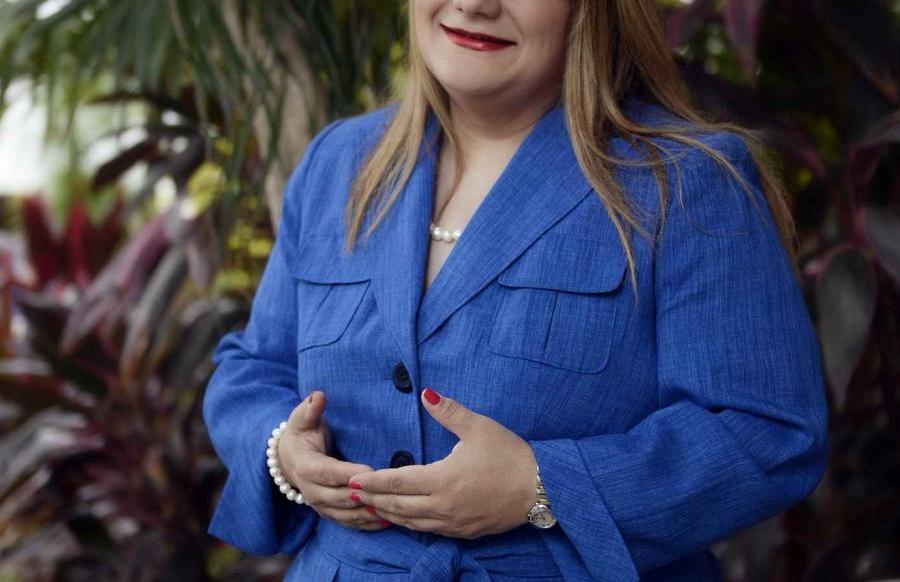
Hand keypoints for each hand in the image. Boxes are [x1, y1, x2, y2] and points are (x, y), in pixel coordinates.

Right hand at [277, 391, 386, 530]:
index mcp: (305, 466)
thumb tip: (318, 395)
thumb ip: (310, 408)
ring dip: (368, 513)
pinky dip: (367, 524)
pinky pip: (348, 523)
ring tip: (393, 509)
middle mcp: (310, 490)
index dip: (347, 473)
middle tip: (389, 492)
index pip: (327, 472)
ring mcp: (319, 505)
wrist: (288, 459)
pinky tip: (387, 520)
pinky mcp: (329, 513)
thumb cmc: (301, 433)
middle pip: (339, 497)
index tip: (370, 471)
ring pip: (345, 514)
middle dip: (364, 496)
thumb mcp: (302, 418)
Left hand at [346, 387, 537, 538]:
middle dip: (373, 500)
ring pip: (412, 523)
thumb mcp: (479, 428)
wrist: (541, 489)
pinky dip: (411, 524)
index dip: (373, 482)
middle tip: (352, 495)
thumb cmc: (510, 455)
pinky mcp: (465, 532)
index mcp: (442, 480)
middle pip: (398, 507)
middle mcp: (443, 506)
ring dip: (389, 515)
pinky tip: (406, 519)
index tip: (353, 481)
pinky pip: (430, 531)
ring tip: (372, 508)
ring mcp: (454, 523)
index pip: (397, 483)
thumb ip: (448, 411)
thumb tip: (425, 393)